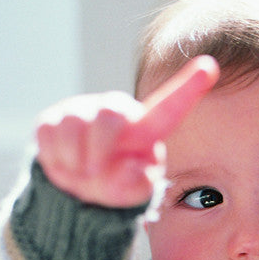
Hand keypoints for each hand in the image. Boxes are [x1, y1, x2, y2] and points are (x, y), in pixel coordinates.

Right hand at [34, 55, 219, 207]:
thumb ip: (138, 185)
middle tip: (94, 172)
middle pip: (110, 115)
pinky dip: (57, 161)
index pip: (170, 108)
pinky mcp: (52, 118)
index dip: (189, 88)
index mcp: (145, 128)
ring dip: (76, 162)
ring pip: (74, 126)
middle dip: (100, 149)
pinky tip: (67, 166)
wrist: (78, 190)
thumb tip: (127, 166)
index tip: (209, 67)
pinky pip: (49, 136)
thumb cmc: (117, 185)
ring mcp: (82, 110)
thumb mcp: (135, 192)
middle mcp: (116, 110)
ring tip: (83, 174)